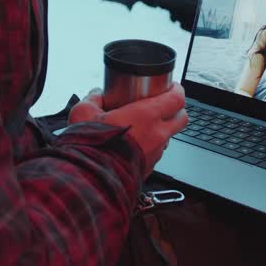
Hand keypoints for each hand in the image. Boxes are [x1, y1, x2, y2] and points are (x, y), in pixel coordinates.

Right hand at [68, 83, 187, 176]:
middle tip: (166, 105)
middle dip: (177, 110)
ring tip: (147, 126)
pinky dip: (151, 146)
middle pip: (182, 118)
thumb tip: (96, 95)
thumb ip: (93, 99)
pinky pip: (157, 153)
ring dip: (163, 130)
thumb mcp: (83, 113)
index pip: (177, 98)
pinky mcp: (149, 167)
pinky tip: (136, 144)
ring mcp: (155, 153)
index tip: (171, 86)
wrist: (92, 179)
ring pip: (169, 137)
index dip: (177, 89)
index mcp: (146, 115)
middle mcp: (157, 134)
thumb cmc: (91, 146)